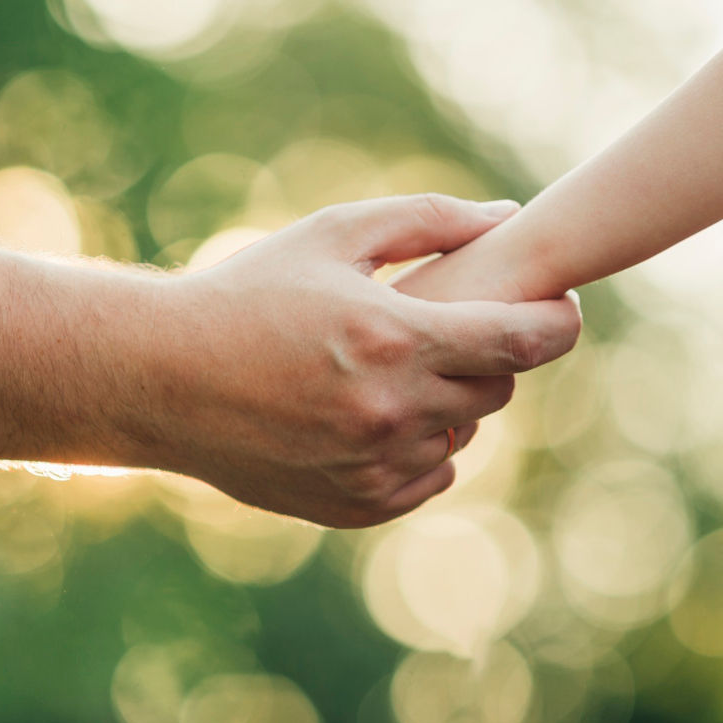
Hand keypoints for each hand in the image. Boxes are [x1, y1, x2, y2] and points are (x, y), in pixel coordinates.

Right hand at [125, 195, 580, 527]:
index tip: (561, 308)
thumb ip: (429, 220)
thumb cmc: (246, 293)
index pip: (524, 341)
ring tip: (392, 370)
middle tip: (450, 329)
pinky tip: (374, 414)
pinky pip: (430, 478)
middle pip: (497, 388)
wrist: (161, 379)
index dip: (559, 322)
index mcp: (394, 338)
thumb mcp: (332, 235)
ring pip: (463, 435)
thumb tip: (509, 216)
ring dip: (448, 403)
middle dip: (489, 355)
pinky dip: (419, 447)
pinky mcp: (355, 506)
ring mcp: (375, 466)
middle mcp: (393, 411)